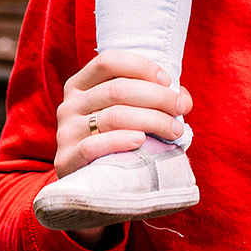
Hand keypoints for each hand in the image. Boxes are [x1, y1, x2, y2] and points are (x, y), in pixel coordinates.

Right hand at [51, 52, 190, 247]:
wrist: (92, 188)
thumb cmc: (118, 143)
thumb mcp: (131, 115)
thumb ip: (155, 101)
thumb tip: (184, 99)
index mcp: (81, 85)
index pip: (108, 61)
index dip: (141, 67)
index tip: (168, 82)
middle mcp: (69, 105)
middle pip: (117, 89)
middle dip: (157, 97)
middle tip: (180, 110)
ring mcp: (65, 132)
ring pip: (113, 116)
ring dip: (151, 120)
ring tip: (174, 130)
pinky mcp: (66, 160)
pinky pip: (94, 146)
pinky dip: (121, 140)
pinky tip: (141, 141)